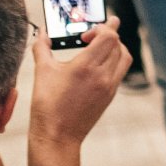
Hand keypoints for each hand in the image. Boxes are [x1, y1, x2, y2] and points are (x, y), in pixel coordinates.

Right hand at [27, 22, 129, 146]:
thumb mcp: (42, 72)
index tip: (85, 33)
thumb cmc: (47, 106)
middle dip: (107, 35)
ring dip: (115, 47)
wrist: (57, 137)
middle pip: (118, 44)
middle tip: (93, 34)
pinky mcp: (110, 96)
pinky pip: (119, 72)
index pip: (109, 36)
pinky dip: (114, 62)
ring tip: (100, 45)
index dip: (101, 28)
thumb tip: (43, 34)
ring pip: (123, 58)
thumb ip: (42, 48)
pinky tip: (99, 63)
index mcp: (87, 66)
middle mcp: (103, 75)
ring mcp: (109, 87)